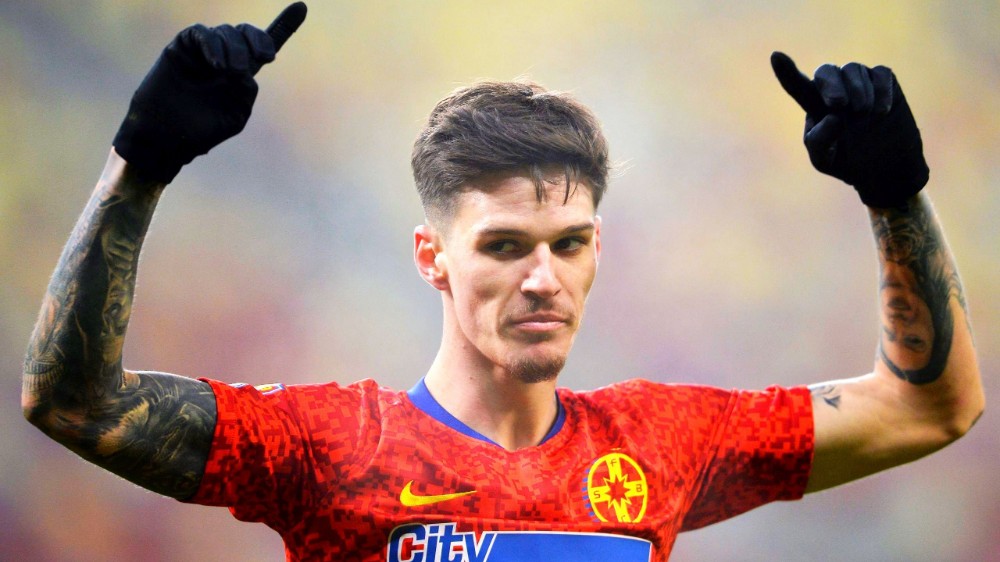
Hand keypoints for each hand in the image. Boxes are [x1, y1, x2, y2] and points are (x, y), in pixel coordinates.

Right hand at [112, 2, 307, 183]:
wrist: (165, 138)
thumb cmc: (199, 133)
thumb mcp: (234, 117)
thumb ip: (246, 93)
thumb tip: (247, 71)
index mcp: (241, 74)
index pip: (263, 46)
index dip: (284, 25)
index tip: (302, 7)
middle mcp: (224, 58)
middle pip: (247, 32)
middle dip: (258, 40)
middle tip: (263, 58)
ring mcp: (202, 52)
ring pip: (226, 32)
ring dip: (234, 48)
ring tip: (228, 71)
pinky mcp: (181, 48)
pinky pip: (200, 32)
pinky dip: (212, 44)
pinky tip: (216, 64)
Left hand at [770, 51, 927, 207]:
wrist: (885, 166)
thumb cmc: (848, 161)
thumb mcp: (826, 160)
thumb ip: (819, 142)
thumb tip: (833, 116)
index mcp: (814, 106)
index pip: (796, 86)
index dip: (786, 71)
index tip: (775, 57)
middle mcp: (835, 89)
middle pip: (826, 70)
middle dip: (831, 85)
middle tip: (839, 105)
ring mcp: (859, 82)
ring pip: (853, 69)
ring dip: (858, 91)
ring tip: (864, 114)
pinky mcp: (884, 81)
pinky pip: (881, 73)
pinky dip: (881, 91)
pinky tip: (881, 112)